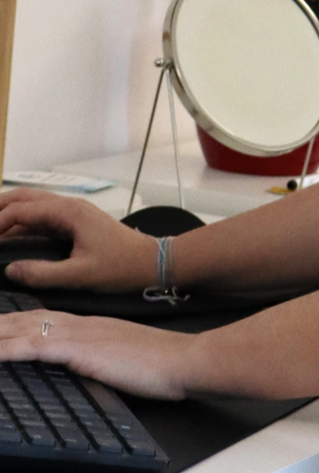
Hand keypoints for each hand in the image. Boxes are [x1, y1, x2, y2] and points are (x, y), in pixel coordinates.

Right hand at [0, 190, 156, 293]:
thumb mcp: (80, 275)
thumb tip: (9, 269)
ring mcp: (71, 213)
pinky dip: (22, 223)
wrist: (150, 262)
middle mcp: (68, 206)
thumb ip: (43, 273)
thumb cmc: (119, 268)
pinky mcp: (74, 222)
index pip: (21, 210)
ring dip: (9, 213)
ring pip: (32, 204)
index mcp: (68, 212)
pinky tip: (9, 238)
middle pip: (24, 197)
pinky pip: (41, 217)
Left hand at [0, 311, 196, 399]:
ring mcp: (81, 335)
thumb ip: (100, 359)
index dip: (15, 322)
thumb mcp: (123, 358)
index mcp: (91, 326)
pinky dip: (11, 349)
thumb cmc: (161, 364)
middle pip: (28, 319)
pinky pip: (37, 347)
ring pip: (26, 329)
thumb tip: (85, 369)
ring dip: (0, 333)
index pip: (43, 319)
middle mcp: (82, 324)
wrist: (182, 359)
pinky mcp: (82, 350)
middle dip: (0, 324)